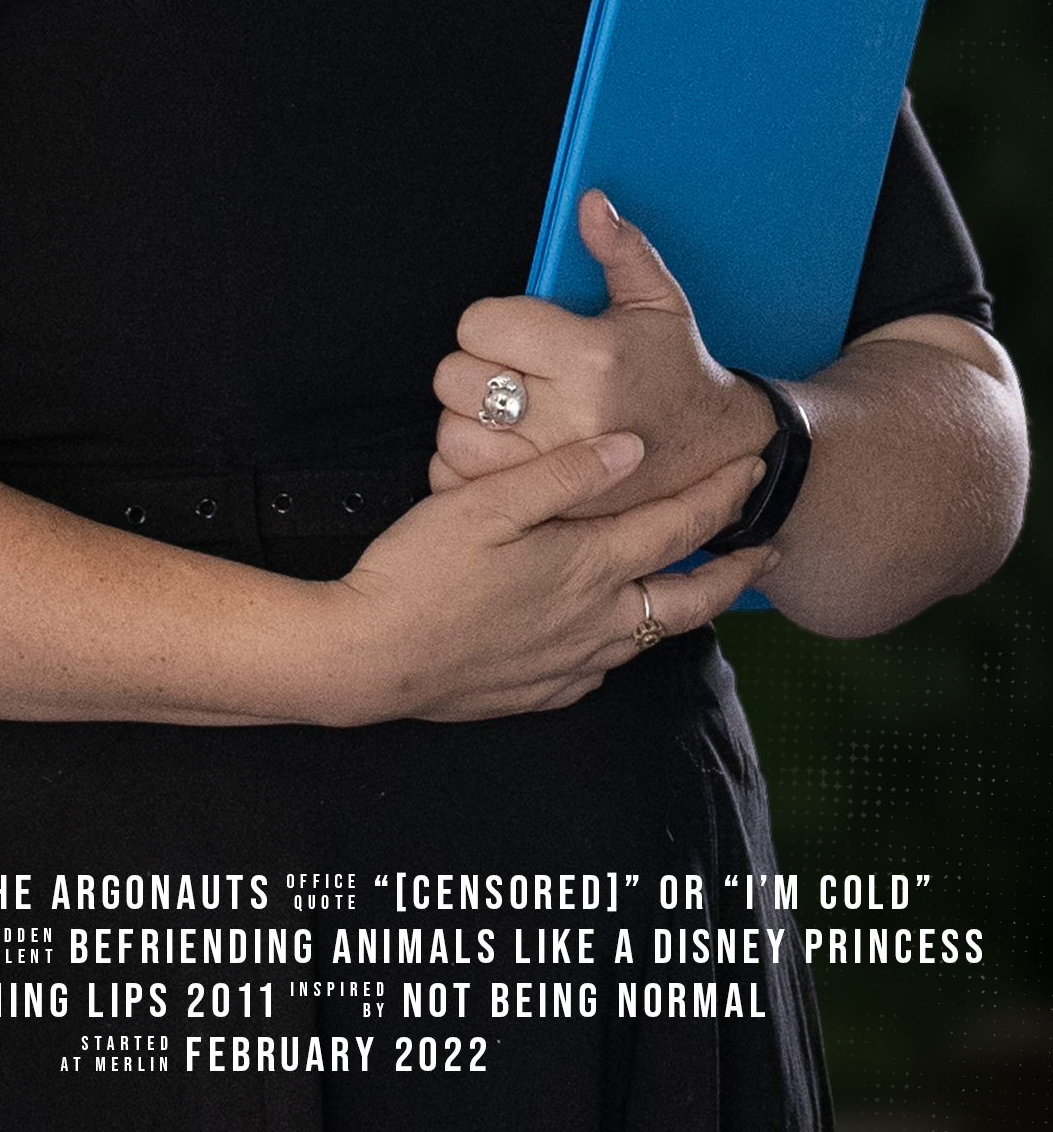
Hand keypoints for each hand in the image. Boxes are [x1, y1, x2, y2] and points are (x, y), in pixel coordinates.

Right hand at [323, 430, 774, 720]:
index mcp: (586, 565)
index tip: (753, 470)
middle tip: (769, 552)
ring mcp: (571, 663)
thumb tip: (632, 448)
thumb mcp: (489, 501)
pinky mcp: (542, 691)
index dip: (721, 496)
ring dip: (688, 606)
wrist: (371, 657)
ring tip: (702, 585)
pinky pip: (607, 667)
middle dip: (737, 572)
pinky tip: (617, 630)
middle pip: (690, 599)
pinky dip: (630, 641)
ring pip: (653, 636)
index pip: (676, 526)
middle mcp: (594, 621)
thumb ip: (565, 473)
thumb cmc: (421, 571)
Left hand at [431, 190, 775, 512]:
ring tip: (503, 409)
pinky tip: (499, 448)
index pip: (482, 325)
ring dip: (466, 419)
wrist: (717, 451)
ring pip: (453, 434)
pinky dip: (466, 468)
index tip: (513, 330)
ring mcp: (555, 470)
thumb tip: (591, 203)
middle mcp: (569, 417)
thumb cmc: (679, 371)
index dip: (490, 321)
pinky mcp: (547, 506)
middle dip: (474, 365)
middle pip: (457, 378)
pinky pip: (464, 483)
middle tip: (507, 367)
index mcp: (590, 358)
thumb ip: (621, 249)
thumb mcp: (659, 301)